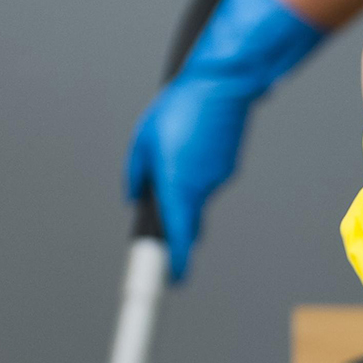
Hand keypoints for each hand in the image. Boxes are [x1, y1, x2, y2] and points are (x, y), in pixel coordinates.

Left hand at [125, 0, 321, 279]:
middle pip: (188, 219)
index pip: (179, 238)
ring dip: (187, 185)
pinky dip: (200, 170)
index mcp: (177, 186)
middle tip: (163, 201)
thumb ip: (136, 173)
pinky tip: (193, 144)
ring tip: (177, 151)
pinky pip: (210, 177)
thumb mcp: (143, 139)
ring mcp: (219, 177)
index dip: (178, 264)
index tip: (174, 279)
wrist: (222, 83)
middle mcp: (202, 188)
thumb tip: (133, 196)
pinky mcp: (230, 165)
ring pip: (199, 195)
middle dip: (176, 219)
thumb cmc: (180, 108)